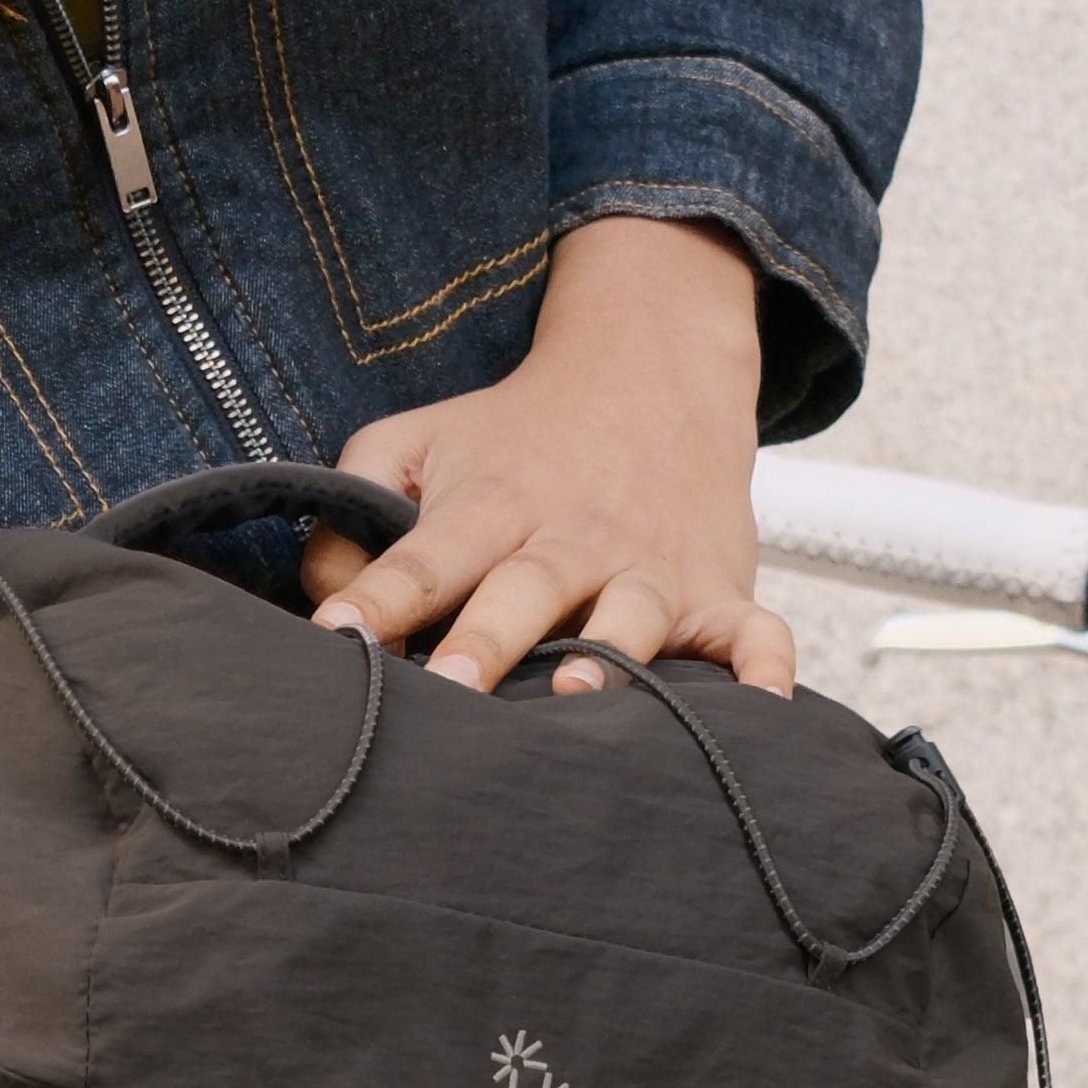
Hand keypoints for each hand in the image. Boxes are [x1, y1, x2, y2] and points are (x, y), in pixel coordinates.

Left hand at [303, 214, 792, 696]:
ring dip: (609, 657)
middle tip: (449, 690)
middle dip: (487, 641)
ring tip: (575, 697)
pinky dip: (764, 670)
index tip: (337, 635)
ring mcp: (651, 565)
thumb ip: (356, 506)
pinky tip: (760, 713)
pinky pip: (754, 633)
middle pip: (526, 590)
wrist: (653, 375)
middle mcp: (574, 536)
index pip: (428, 555)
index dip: (381, 595)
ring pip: (632, 617)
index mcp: (494, 503)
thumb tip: (322, 595)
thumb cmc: (514, 436)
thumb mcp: (420, 441)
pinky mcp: (717, 589)